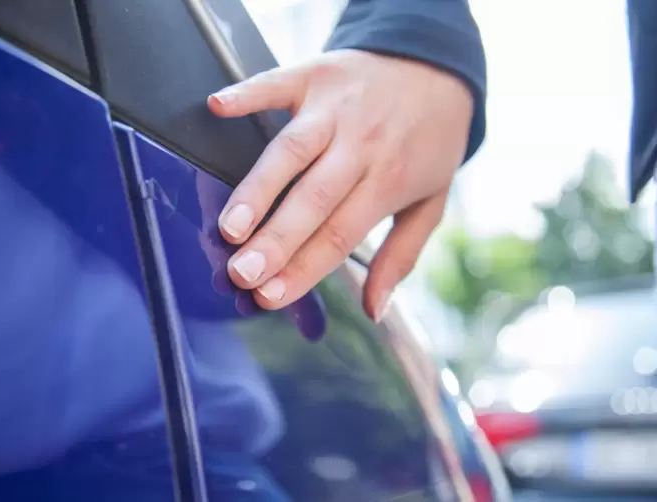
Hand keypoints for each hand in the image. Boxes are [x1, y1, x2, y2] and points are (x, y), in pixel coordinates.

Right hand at [208, 49, 472, 321]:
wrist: (439, 65)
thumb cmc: (431, 141)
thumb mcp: (432, 202)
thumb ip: (401, 258)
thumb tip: (374, 312)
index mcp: (388, 181)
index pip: (340, 234)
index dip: (303, 268)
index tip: (268, 297)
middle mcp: (361, 145)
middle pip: (314, 199)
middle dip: (276, 240)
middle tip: (241, 273)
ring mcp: (336, 107)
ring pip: (292, 151)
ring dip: (259, 188)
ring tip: (230, 225)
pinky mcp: (316, 73)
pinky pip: (277, 83)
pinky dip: (247, 94)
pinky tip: (217, 107)